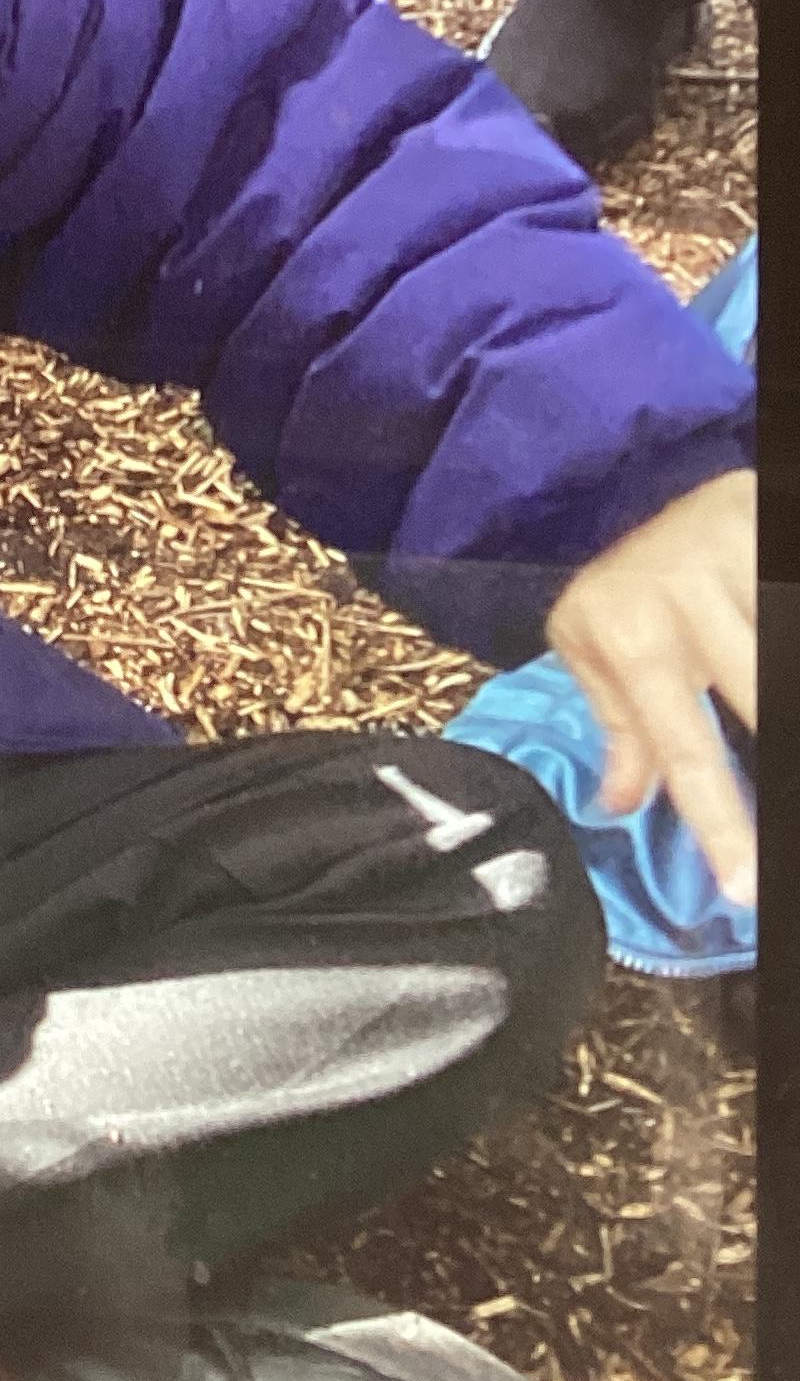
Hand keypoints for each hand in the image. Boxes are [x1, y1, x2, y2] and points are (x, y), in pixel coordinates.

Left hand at [547, 467, 755, 906]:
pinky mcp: (780, 538)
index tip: (747, 887)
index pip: (683, 749)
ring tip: (785, 796)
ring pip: (780, 669)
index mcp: (624, 633)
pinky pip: (795, 615)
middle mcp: (680, 593)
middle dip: (780, 782)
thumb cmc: (641, 586)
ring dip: (787, 725)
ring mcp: (740, 559)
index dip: (720, 824)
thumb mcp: (601, 646)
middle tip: (780, 850)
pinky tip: (786, 714)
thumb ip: (621, 724)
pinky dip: (797, 660)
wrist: (693, 493)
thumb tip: (622, 805)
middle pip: (761, 706)